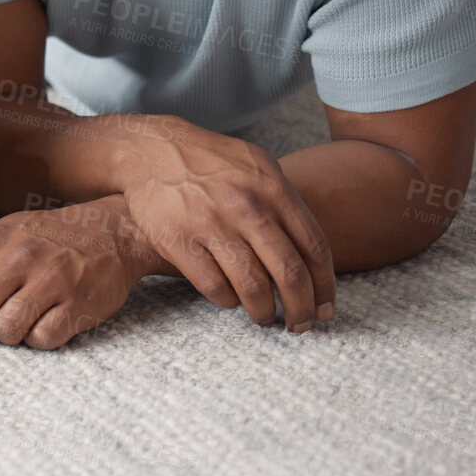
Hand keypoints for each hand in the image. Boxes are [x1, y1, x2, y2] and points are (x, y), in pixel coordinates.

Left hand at [0, 196, 156, 349]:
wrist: (116, 230)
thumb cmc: (54, 237)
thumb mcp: (12, 231)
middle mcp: (22, 256)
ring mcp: (52, 279)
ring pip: (7, 328)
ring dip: (7, 337)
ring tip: (17, 327)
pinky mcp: (79, 303)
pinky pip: (42, 338)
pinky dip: (37, 341)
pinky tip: (44, 327)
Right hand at [118, 120, 335, 331]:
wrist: (150, 149)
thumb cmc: (210, 160)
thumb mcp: (257, 164)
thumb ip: (286, 201)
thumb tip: (312, 254)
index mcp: (272, 189)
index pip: (314, 248)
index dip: (324, 287)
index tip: (324, 309)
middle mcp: (245, 206)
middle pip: (289, 274)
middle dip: (301, 310)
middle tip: (300, 326)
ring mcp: (209, 224)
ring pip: (252, 287)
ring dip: (264, 312)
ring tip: (264, 316)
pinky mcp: (176, 240)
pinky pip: (213, 287)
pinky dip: (227, 301)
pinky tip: (230, 298)